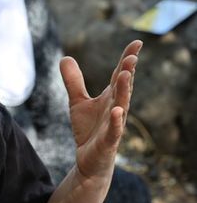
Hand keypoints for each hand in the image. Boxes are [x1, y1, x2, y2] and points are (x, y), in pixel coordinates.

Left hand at [60, 40, 141, 180]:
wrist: (88, 160)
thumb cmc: (89, 130)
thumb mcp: (77, 102)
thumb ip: (73, 81)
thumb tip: (65, 57)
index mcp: (110, 97)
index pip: (119, 75)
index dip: (127, 59)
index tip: (137, 42)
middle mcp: (116, 108)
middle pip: (123, 87)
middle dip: (127, 72)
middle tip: (132, 56)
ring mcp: (114, 124)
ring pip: (122, 105)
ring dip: (124, 90)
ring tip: (125, 74)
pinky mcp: (109, 141)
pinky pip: (114, 130)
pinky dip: (117, 121)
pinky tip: (117, 111)